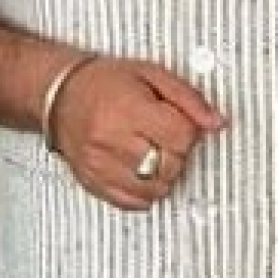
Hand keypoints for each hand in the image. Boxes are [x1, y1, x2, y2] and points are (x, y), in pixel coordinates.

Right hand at [49, 56, 224, 211]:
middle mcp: (112, 141)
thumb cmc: (104, 82)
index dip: (189, 130)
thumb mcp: (151, 75)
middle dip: (177, 152)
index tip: (180, 123)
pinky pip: (134, 203)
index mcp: (128, 110)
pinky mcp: (94, 184)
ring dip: (164, 173)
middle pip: (170, 165)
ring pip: (155, 189)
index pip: (181, 137)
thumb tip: (216, 122)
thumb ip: (188, 99)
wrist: (61, 94)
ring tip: (152, 151)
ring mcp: (101, 166)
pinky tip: (140, 169)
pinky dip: (145, 190)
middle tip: (165, 135)